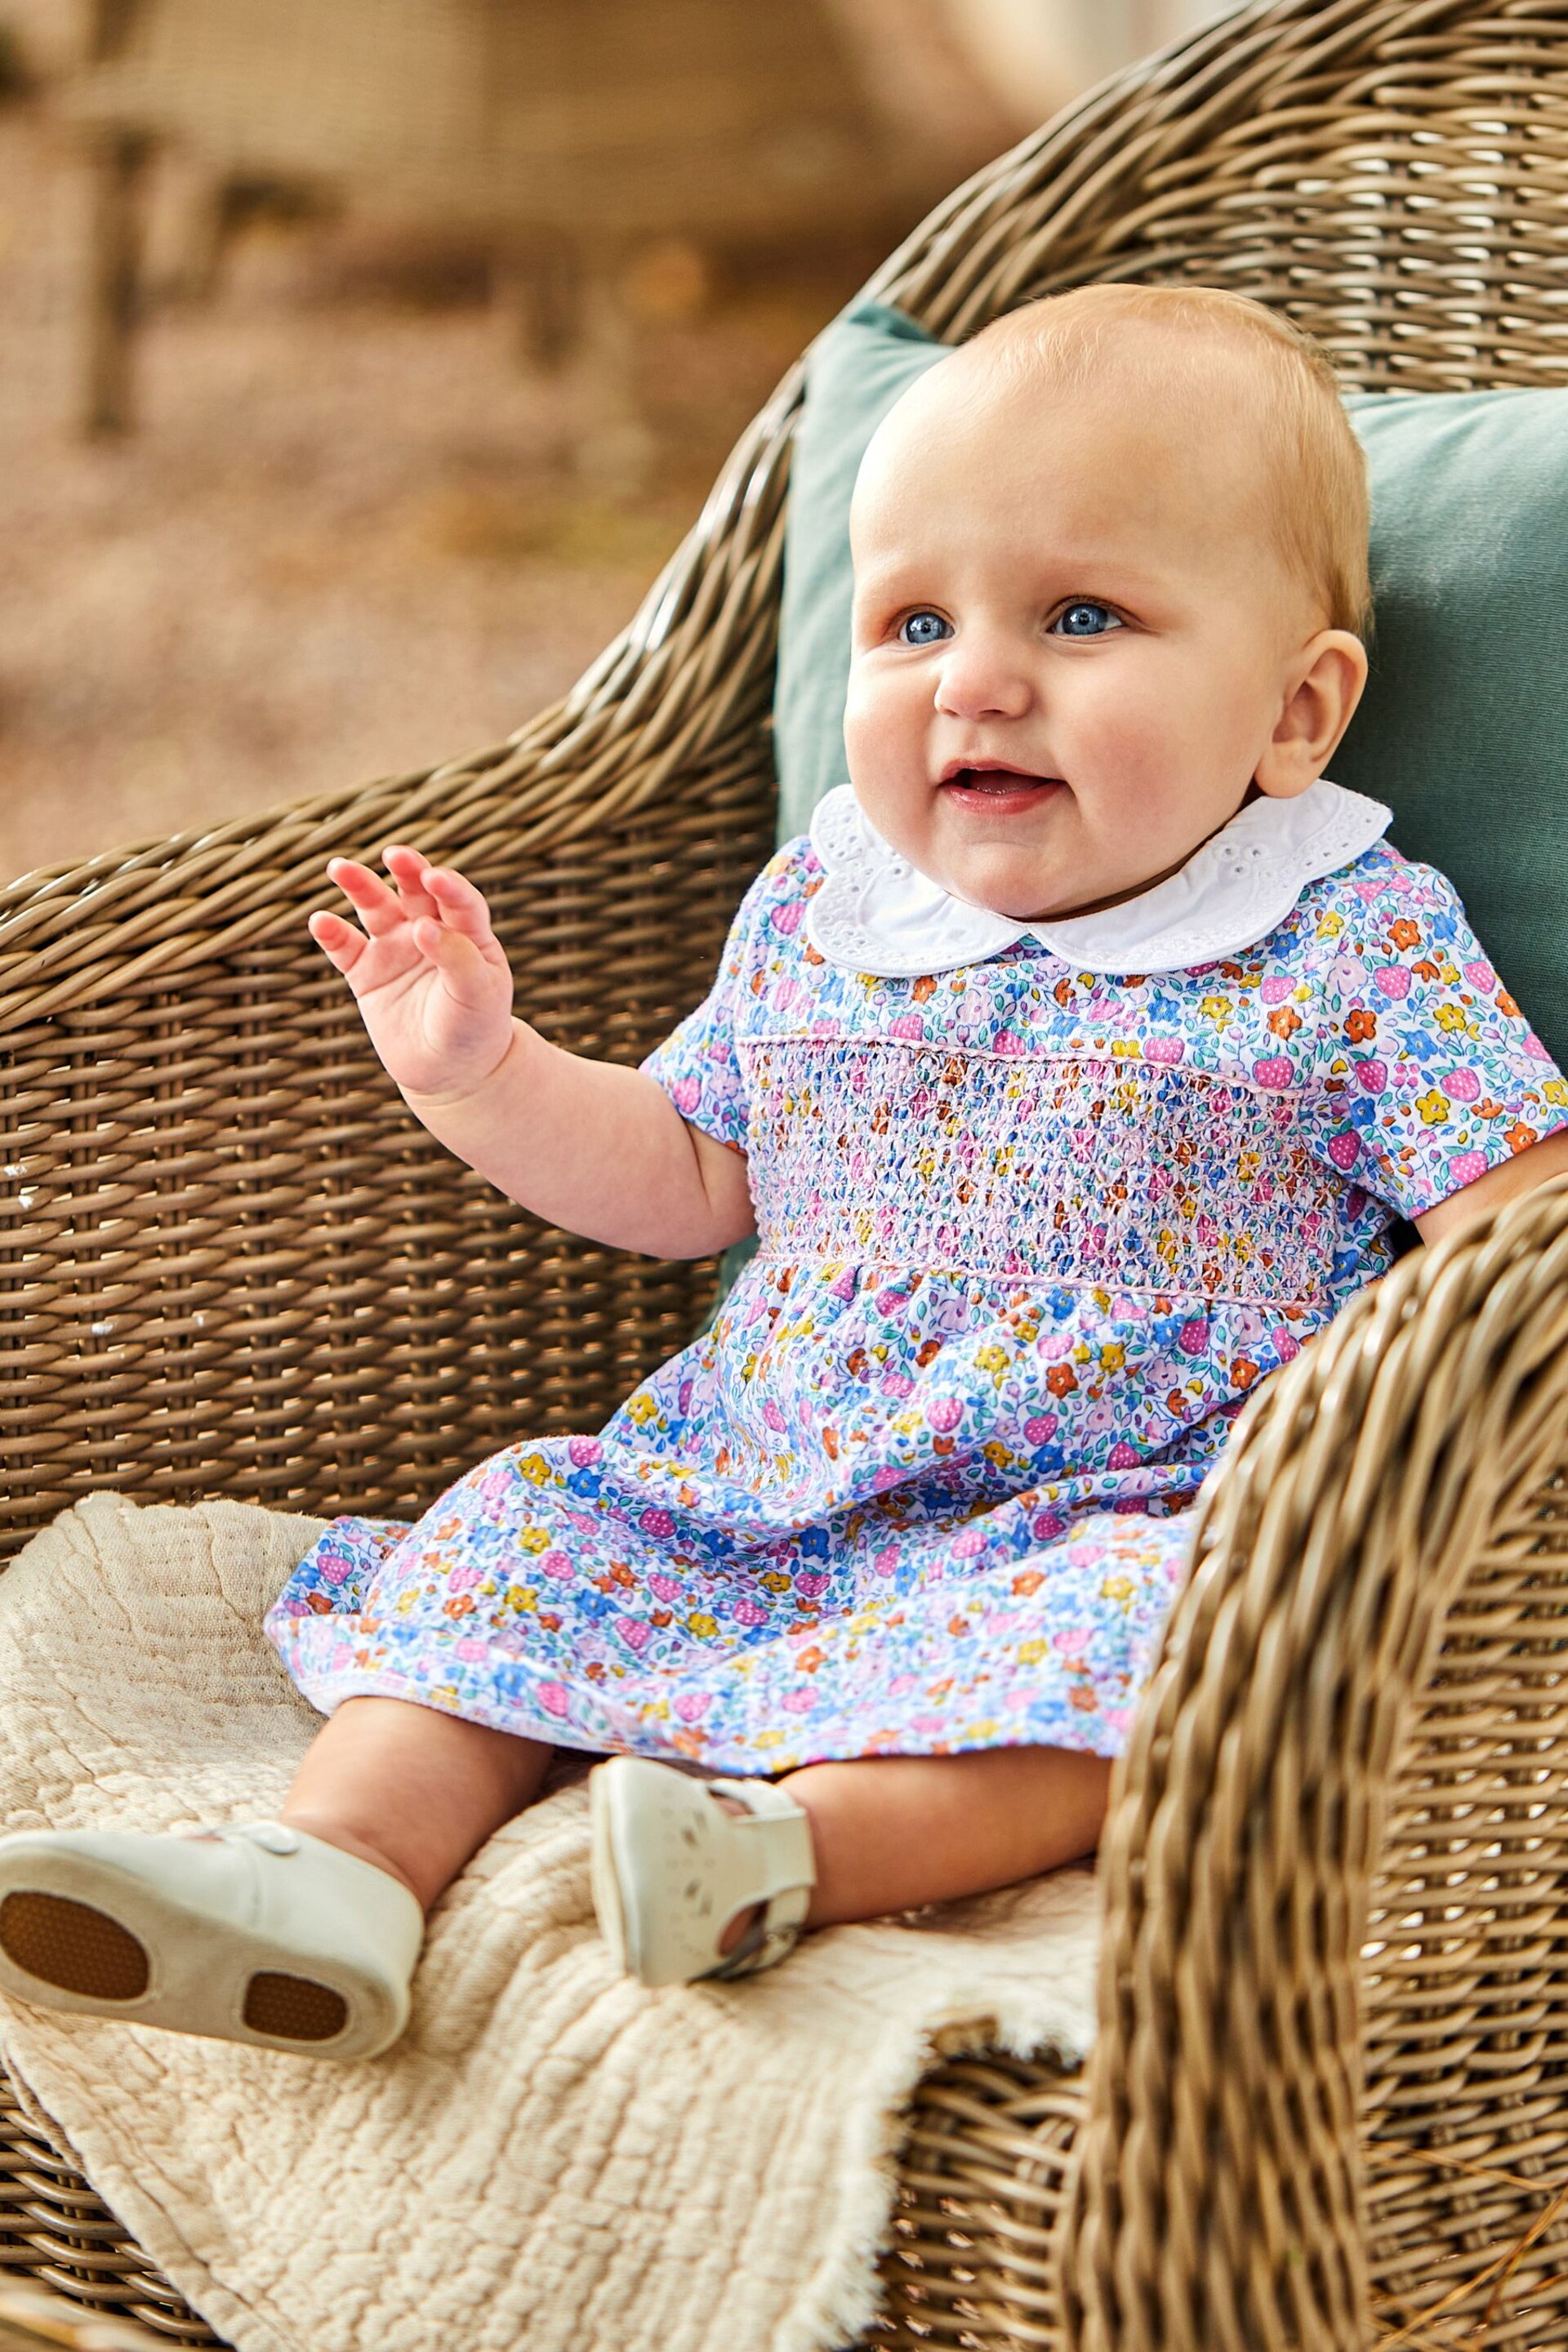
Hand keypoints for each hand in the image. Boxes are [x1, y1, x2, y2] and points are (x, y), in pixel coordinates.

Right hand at [309, 845, 515, 1100]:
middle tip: (394, 855)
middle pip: (415, 890)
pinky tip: (320, 921)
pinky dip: (331, 934)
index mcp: (467, 933)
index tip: (434, 878)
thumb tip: (424, 926)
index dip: (448, 885)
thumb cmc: (475, 1028)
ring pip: (375, 908)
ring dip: (358, 886)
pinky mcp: (366, 973)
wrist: (450, 1072)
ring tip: (338, 868)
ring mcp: (395, 949)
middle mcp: (429, 931)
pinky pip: (345, 948)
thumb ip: (457, 958)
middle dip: (405, 869)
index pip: (458, 899)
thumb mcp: (478, 995)